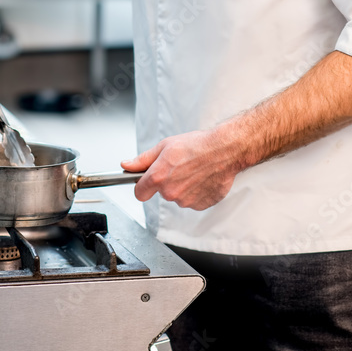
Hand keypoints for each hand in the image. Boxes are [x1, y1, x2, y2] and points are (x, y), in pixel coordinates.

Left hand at [122, 129, 240, 210]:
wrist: (225, 150)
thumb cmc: (197, 145)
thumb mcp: (165, 146)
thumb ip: (143, 160)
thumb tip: (126, 165)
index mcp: (158, 177)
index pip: (139, 193)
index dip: (142, 185)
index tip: (146, 181)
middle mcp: (171, 193)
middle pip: (162, 193)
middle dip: (167, 181)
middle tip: (180, 166)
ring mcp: (187, 201)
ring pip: (179, 196)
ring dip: (183, 186)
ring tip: (194, 170)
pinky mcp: (201, 205)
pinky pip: (193, 201)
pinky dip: (197, 191)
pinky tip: (203, 177)